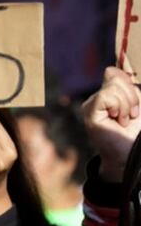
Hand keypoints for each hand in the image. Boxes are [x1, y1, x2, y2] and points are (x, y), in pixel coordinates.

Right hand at [82, 66, 140, 181]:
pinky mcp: (90, 112)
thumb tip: (121, 72)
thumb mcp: (138, 104)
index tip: (135, 105)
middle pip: (115, 76)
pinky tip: (118, 120)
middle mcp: (96, 98)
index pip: (113, 72)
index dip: (128, 84)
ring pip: (113, 86)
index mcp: (107, 94)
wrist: (131, 153)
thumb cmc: (136, 131)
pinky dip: (119, 107)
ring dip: (127, 104)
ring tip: (124, 119)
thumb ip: (131, 88)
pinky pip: (107, 96)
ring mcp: (90, 105)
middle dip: (132, 95)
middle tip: (131, 115)